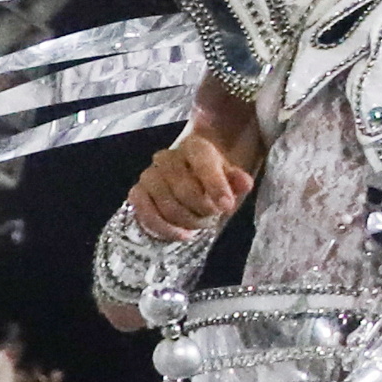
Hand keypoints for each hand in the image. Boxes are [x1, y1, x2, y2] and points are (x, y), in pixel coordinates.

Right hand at [123, 133, 251, 239]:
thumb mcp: (230, 178)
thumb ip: (237, 180)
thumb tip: (245, 184)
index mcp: (193, 147)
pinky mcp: (136, 194)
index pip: (203, 163)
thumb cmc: (213, 180)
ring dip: (188, 221)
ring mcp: (148, 175)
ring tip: (201, 224)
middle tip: (214, 216)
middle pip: (184, 190)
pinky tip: (183, 235)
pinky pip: (146, 214)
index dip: (216, 186)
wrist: (188, 180)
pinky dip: (166, 229)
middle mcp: (166, 157)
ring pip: (167, 205)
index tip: (227, 206)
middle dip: (203, 209)